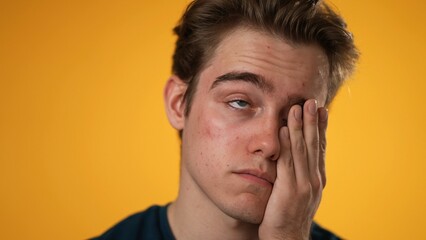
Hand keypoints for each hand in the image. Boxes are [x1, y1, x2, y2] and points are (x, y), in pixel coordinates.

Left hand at [258, 99, 327, 239]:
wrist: (287, 238)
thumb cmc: (290, 215)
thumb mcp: (300, 192)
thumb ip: (300, 174)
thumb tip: (298, 156)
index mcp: (317, 178)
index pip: (320, 148)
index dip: (321, 128)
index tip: (321, 109)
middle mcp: (314, 179)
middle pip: (314, 144)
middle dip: (312, 121)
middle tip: (311, 100)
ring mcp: (303, 184)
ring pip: (302, 150)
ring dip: (300, 127)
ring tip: (297, 107)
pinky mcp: (290, 190)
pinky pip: (287, 162)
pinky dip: (287, 144)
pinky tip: (284, 130)